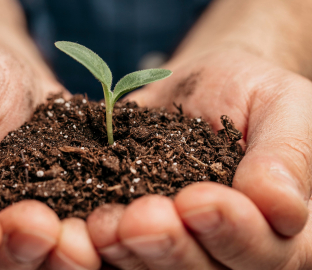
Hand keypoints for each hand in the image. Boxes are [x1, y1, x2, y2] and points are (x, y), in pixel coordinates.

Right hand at [0, 40, 101, 269]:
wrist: (18, 77)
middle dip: (15, 251)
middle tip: (42, 229)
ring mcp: (26, 226)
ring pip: (38, 259)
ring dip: (62, 255)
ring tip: (83, 235)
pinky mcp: (68, 214)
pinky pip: (83, 232)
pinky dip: (101, 233)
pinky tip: (119, 219)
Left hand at [83, 48, 311, 268]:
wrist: (202, 88)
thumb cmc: (248, 92)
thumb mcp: (282, 106)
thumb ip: (286, 156)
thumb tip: (282, 207)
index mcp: (280, 227)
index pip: (266, 250)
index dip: (233, 232)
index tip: (199, 200)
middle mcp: (229, 246)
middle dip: (172, 247)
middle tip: (142, 219)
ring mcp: (183, 242)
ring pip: (160, 268)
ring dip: (131, 252)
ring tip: (107, 224)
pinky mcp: (141, 232)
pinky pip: (125, 250)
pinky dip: (106, 244)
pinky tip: (90, 225)